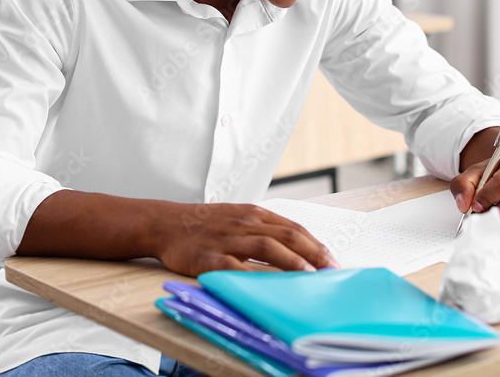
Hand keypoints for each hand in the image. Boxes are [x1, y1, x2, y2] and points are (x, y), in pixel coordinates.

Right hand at [155, 202, 340, 276]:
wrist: (166, 223)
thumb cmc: (205, 224)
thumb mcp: (238, 217)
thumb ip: (263, 230)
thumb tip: (295, 248)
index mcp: (254, 213)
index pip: (294, 228)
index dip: (316, 244)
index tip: (333, 260)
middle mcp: (245, 223)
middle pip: (288, 236)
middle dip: (315, 253)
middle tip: (333, 270)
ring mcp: (228, 240)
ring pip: (268, 247)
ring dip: (294, 262)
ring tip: (312, 276)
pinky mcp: (210, 258)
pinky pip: (237, 267)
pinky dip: (256, 276)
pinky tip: (270, 286)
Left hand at [449, 128, 499, 233]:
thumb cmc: (499, 169)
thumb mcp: (478, 170)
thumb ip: (463, 184)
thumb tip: (463, 206)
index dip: (485, 198)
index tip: (474, 205)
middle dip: (487, 216)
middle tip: (477, 214)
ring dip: (493, 225)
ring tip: (486, 215)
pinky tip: (497, 220)